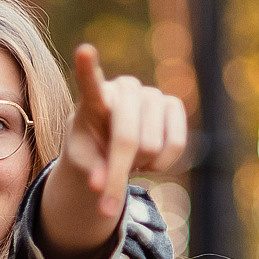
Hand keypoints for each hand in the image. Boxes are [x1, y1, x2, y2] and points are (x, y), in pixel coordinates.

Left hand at [60, 44, 187, 218]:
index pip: (89, 82)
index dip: (88, 68)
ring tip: (127, 160)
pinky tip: (148, 158)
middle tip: (105, 207)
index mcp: (93, 99)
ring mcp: (151, 94)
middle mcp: (123, 89)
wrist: (112, 143)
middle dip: (118, 176)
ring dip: (139, 166)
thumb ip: (89, 171)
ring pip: (152, 146)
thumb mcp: (82, 163)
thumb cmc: (90, 149)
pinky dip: (161, 164)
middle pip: (127, 139)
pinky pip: (176, 146)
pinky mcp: (174, 105)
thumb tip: (99, 186)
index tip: (84, 51)